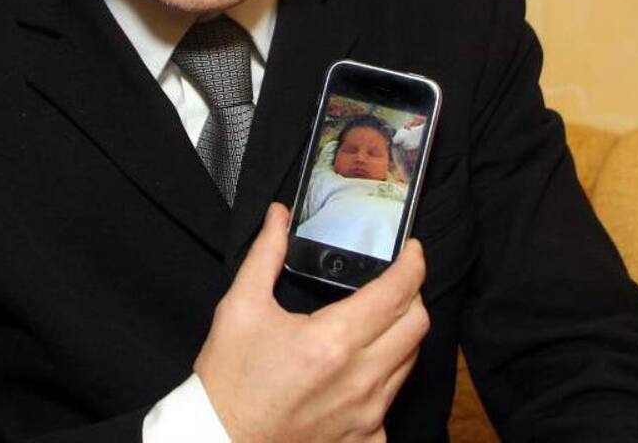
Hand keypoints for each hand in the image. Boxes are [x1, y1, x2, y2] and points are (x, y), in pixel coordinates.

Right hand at [194, 204, 429, 441]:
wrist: (220, 442)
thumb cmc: (229, 382)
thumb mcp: (240, 309)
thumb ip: (265, 255)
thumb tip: (279, 217)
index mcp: (333, 342)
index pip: (397, 293)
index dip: (413, 264)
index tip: (412, 250)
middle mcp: (359, 380)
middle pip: (417, 326)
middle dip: (412, 296)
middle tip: (393, 283)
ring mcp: (367, 415)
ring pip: (409, 362)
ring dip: (399, 335)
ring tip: (374, 323)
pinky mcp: (365, 440)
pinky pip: (393, 402)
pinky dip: (384, 380)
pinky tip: (360, 372)